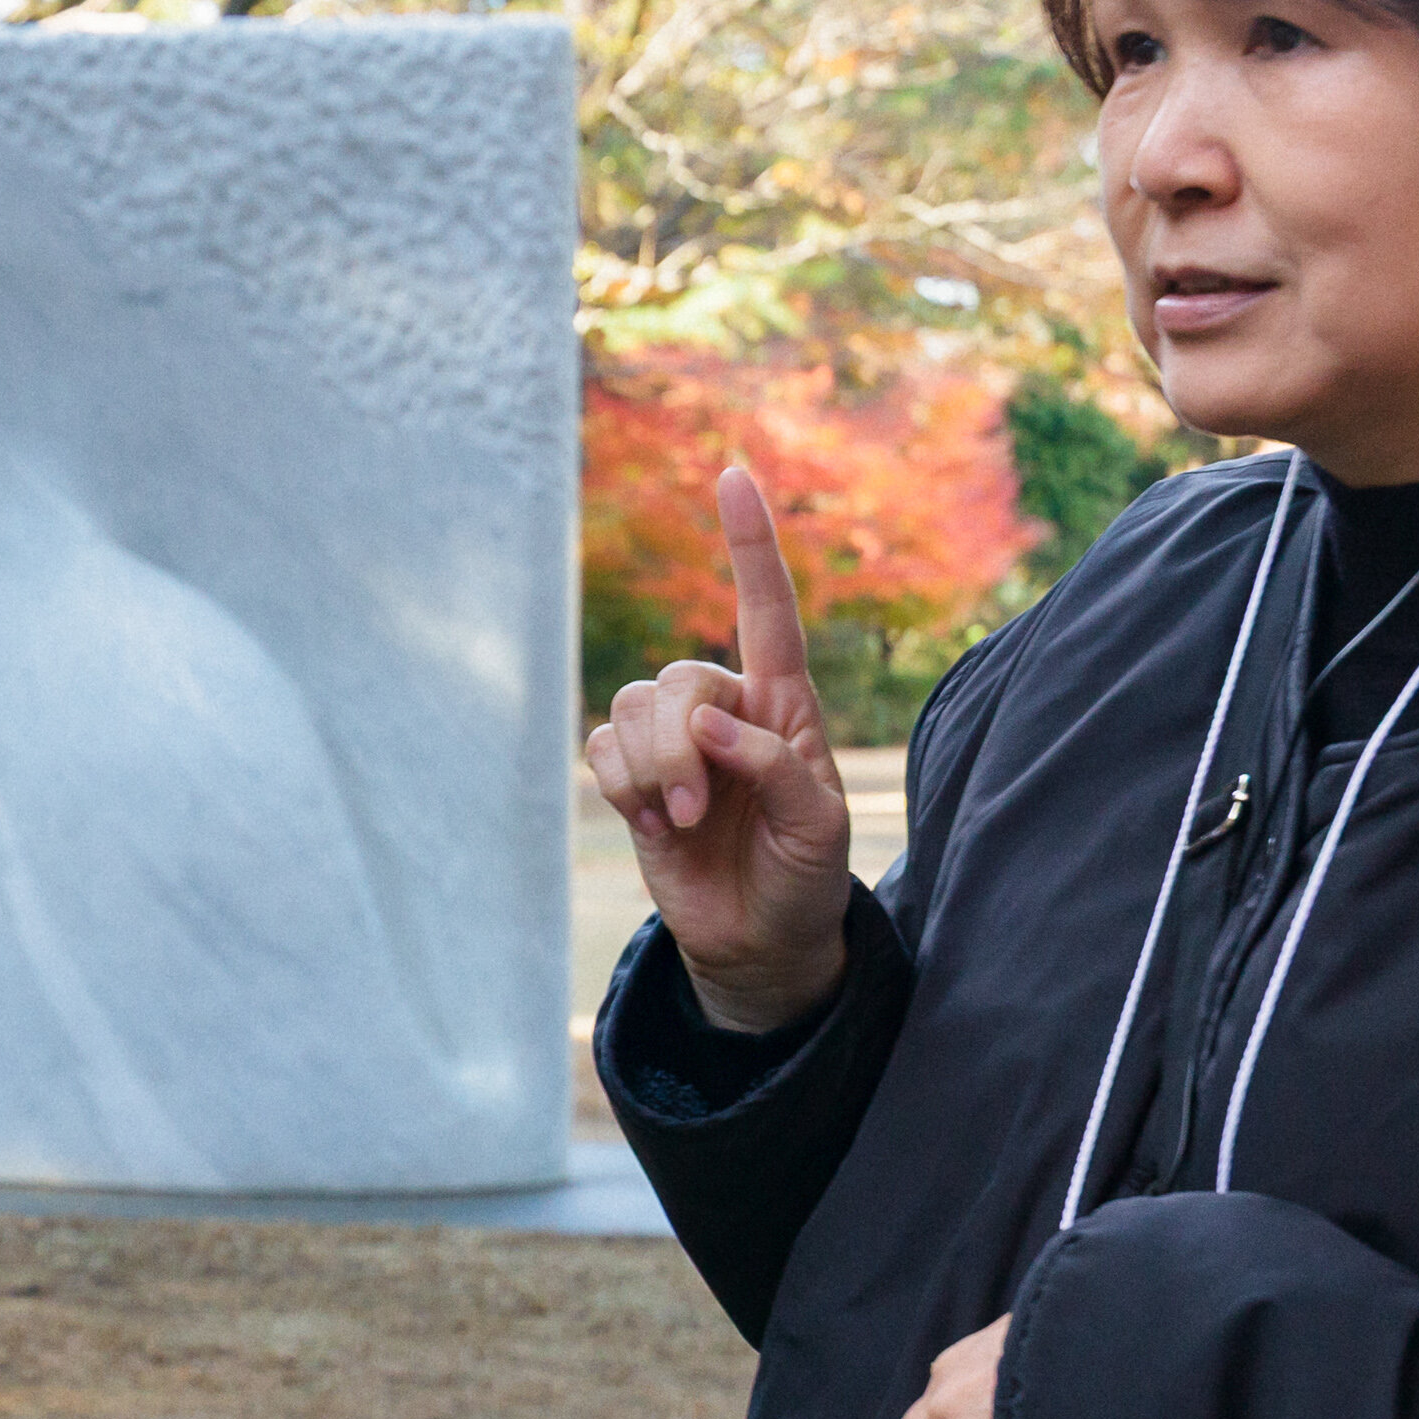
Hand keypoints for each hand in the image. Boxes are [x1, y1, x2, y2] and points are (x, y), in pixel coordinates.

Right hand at [585, 460, 859, 1032]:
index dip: (750, 545)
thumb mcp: (817, 828)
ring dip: (651, 771)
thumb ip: (773, 769)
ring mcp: (676, 743)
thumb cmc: (804, 877)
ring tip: (679, 822)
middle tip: (699, 811)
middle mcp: (727, 710)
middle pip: (679, 679)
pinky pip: (600, 745)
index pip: (768, 612)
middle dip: (680, 747)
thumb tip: (708, 727)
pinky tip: (651, 822)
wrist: (758, 942)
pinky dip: (619, 784)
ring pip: (633, 708)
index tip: (733, 475)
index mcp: (786, 706)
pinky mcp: (633, 777)